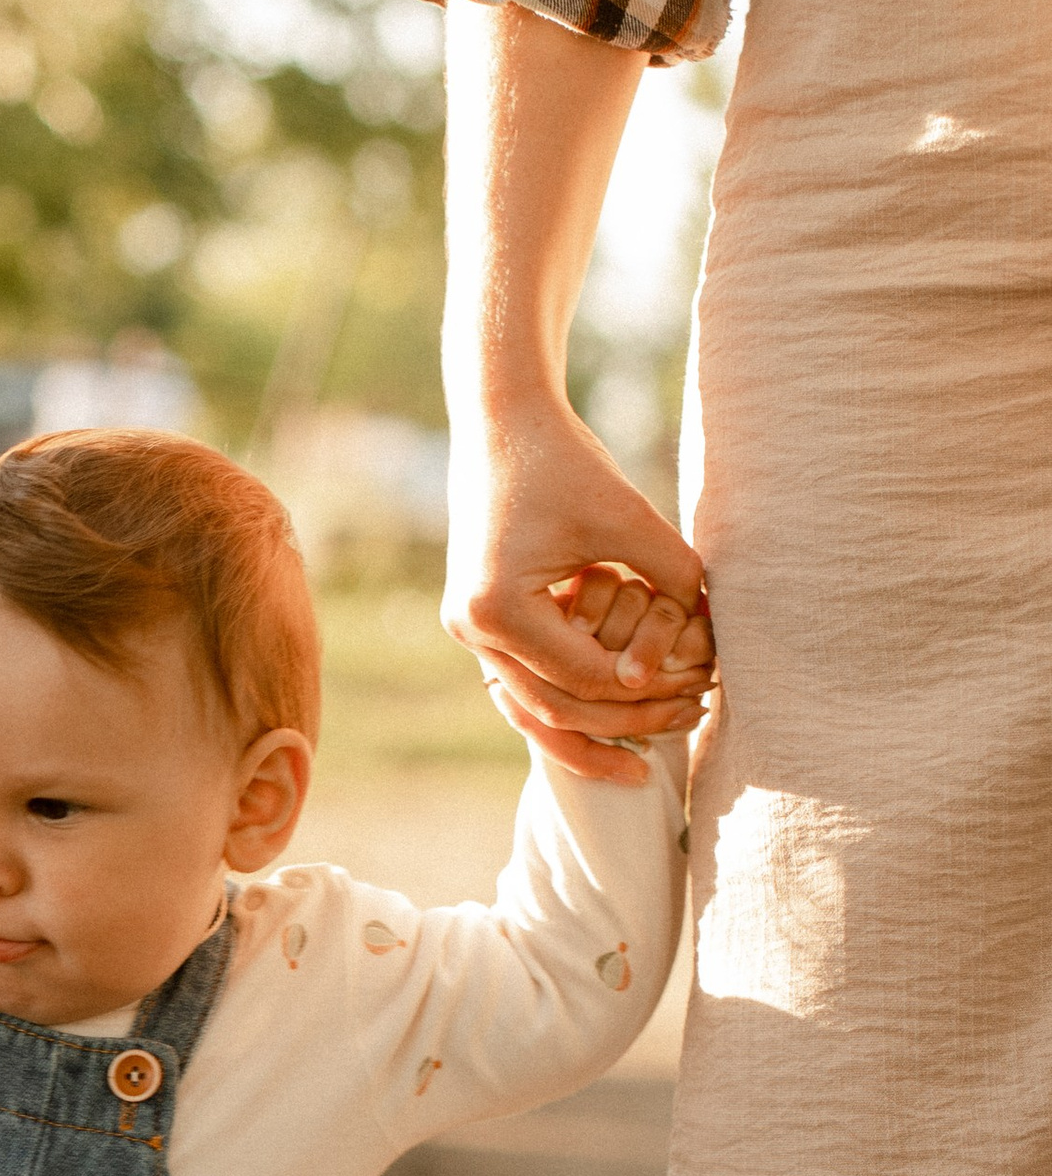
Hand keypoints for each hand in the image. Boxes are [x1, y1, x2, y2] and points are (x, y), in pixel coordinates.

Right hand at [446, 402, 714, 784]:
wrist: (504, 423)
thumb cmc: (567, 461)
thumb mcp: (629, 518)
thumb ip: (671, 578)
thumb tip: (707, 639)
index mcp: (497, 608)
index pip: (583, 676)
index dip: (646, 688)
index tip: (702, 686)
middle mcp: (470, 630)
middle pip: (556, 708)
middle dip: (626, 722)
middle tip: (693, 718)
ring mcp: (468, 631)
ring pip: (533, 710)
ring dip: (594, 729)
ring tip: (652, 752)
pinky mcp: (480, 623)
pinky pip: (524, 685)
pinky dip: (568, 705)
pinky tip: (613, 719)